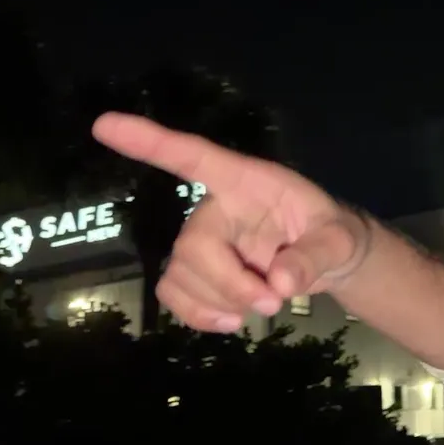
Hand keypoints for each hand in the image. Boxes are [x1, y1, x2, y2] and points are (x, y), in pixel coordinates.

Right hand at [92, 112, 369, 331]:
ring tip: (265, 308)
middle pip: (192, 245)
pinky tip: (232, 321)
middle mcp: (215, 207)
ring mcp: (202, 241)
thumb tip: (279, 282)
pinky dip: (198, 315)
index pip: (193, 156)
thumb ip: (315, 256)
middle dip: (228, 283)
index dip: (150, 141)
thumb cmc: (332, 234)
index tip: (104, 123)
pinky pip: (173, 294)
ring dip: (219, 302)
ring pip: (180, 274)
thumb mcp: (340, 240)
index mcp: (246, 181)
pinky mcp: (197, 273)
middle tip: (272, 303)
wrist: (329, 261)